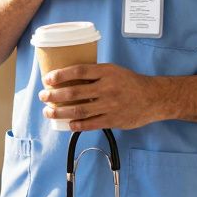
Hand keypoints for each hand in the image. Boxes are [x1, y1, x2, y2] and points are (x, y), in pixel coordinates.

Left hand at [38, 63, 163, 130]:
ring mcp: (110, 105)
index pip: (79, 71)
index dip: (61, 75)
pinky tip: (68, 124)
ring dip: (61, 112)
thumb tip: (70, 78)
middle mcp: (107, 88)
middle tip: (43, 96)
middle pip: (75, 92)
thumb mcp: (114, 71)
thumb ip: (95, 74)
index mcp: (107, 72)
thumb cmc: (130, 82)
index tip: (48, 79)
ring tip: (49, 112)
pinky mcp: (114, 120)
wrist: (153, 98)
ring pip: (79, 110)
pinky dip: (78, 125)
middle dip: (55, 95)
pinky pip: (91, 124)